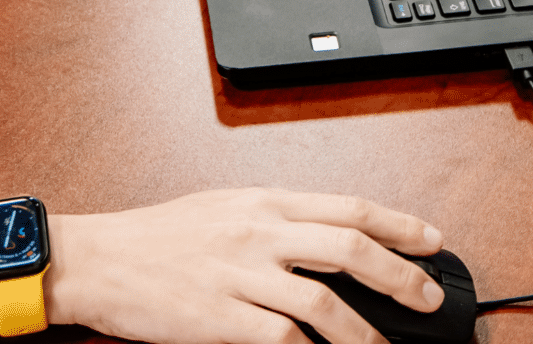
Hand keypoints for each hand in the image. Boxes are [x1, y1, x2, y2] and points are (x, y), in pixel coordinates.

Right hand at [47, 188, 445, 343]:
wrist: (99, 260)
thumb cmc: (157, 238)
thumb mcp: (223, 210)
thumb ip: (275, 223)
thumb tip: (329, 240)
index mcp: (262, 201)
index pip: (347, 206)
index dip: (399, 225)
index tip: (433, 242)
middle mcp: (256, 231)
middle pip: (348, 248)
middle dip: (399, 277)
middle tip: (426, 300)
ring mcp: (239, 273)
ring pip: (323, 302)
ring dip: (363, 334)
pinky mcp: (220, 316)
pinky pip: (282, 338)